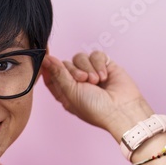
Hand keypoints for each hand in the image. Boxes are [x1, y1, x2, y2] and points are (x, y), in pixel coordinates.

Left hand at [40, 50, 154, 134]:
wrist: (121, 109)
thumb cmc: (95, 108)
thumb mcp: (71, 92)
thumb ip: (58, 74)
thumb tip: (45, 59)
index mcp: (65, 92)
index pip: (51, 75)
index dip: (48, 66)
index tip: (44, 56)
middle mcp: (77, 82)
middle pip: (65, 64)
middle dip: (74, 70)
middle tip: (84, 80)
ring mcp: (91, 73)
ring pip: (80, 57)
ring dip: (88, 68)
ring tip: (96, 81)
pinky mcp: (105, 65)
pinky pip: (96, 55)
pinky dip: (99, 64)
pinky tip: (105, 76)